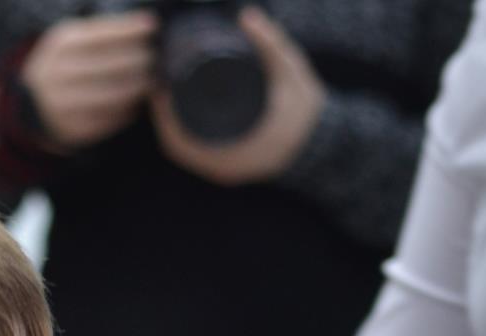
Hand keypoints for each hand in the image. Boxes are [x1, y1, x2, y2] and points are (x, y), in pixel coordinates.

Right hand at [19, 12, 157, 150]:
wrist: (31, 105)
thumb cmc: (64, 65)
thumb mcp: (72, 40)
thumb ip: (102, 33)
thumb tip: (144, 26)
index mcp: (61, 45)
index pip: (102, 35)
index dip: (130, 29)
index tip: (152, 26)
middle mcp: (60, 74)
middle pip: (111, 65)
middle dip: (138, 60)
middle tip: (154, 58)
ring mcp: (64, 105)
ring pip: (112, 95)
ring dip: (136, 87)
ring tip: (148, 81)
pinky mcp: (72, 129)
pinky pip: (108, 120)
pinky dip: (126, 111)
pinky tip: (134, 103)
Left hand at [150, 7, 324, 184]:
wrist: (325, 143)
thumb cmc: (307, 113)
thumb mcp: (292, 74)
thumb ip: (271, 45)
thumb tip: (247, 15)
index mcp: (235, 154)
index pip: (181, 142)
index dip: (164, 115)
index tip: (161, 85)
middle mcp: (224, 167)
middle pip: (177, 146)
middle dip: (163, 115)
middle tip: (160, 81)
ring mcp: (225, 169)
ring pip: (185, 150)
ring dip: (171, 124)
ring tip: (166, 91)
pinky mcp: (228, 165)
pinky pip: (196, 152)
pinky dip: (183, 133)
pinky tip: (177, 112)